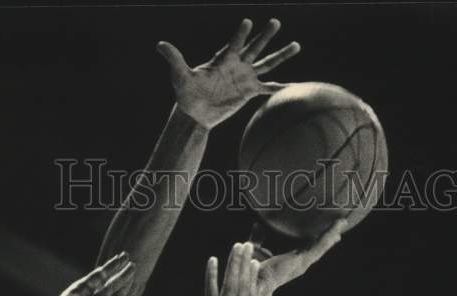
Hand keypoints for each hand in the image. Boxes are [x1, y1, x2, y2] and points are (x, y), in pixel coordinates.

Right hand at [49, 253, 135, 295]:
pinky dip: (106, 268)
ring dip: (114, 267)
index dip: (123, 290)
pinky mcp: (78, 289)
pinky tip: (116, 261)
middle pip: (110, 288)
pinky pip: (95, 276)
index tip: (133, 281)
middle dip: (122, 277)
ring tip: (126, 256)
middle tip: (133, 266)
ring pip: (103, 279)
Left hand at [158, 19, 300, 129]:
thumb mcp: (180, 76)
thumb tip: (160, 45)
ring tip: (297, 45)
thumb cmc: (186, 93)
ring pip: (266, 63)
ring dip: (281, 55)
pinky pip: (267, 88)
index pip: (234, 43)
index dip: (240, 34)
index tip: (247, 23)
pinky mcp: (248, 92)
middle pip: (254, 47)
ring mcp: (244, 77)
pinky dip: (279, 87)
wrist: (195, 113)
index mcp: (222, 59)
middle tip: (275, 22)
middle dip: (264, 36)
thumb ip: (174, 59)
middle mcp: (236, 64)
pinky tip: (293, 86)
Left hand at [184, 241, 262, 295]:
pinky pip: (211, 293)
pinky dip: (211, 276)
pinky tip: (212, 260)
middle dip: (244, 264)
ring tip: (237, 245)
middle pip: (244, 286)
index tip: (255, 262)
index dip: (253, 278)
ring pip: (232, 285)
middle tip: (248, 243)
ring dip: (234, 264)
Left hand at [250, 219, 346, 295]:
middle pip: (318, 248)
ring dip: (332, 234)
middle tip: (340, 227)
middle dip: (329, 238)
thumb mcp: (258, 249)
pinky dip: (329, 236)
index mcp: (291, 261)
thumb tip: (258, 225)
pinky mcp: (303, 261)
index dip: (317, 241)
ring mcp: (303, 262)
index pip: (307, 248)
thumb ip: (258, 238)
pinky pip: (319, 246)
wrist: (254, 281)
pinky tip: (336, 228)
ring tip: (342, 223)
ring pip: (321, 246)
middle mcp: (299, 263)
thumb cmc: (254, 269)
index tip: (326, 235)